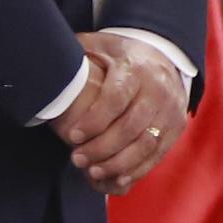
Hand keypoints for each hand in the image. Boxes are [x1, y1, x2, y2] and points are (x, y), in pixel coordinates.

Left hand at [54, 30, 189, 195]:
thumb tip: (45, 60)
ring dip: (118, 163)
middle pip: (131, 126)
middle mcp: (158, 90)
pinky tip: (118, 177)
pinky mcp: (176, 126)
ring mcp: (171, 110)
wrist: (164, 57)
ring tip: (93, 171)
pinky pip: (158, 153)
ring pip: (146, 143)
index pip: (116, 99)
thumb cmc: (119, 56)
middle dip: (102, 147)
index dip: (93, 121)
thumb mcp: (98, 45)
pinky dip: (138, 168)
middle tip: (77, 160)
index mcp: (136, 69)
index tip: (71, 136)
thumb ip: (75, 53)